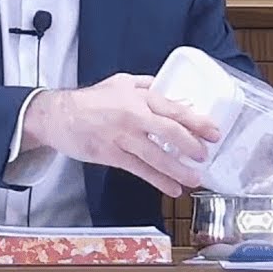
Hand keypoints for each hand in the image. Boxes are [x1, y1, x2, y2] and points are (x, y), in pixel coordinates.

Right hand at [21, 73, 220, 196]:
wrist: (59, 115)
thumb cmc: (90, 99)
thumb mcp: (121, 82)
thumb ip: (147, 86)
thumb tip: (172, 93)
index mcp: (139, 97)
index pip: (173, 109)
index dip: (196, 121)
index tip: (213, 131)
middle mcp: (133, 116)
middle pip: (170, 132)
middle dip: (192, 146)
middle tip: (205, 156)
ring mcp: (122, 137)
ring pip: (157, 156)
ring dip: (179, 169)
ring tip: (195, 179)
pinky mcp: (112, 155)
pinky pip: (140, 170)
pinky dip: (158, 181)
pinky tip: (171, 188)